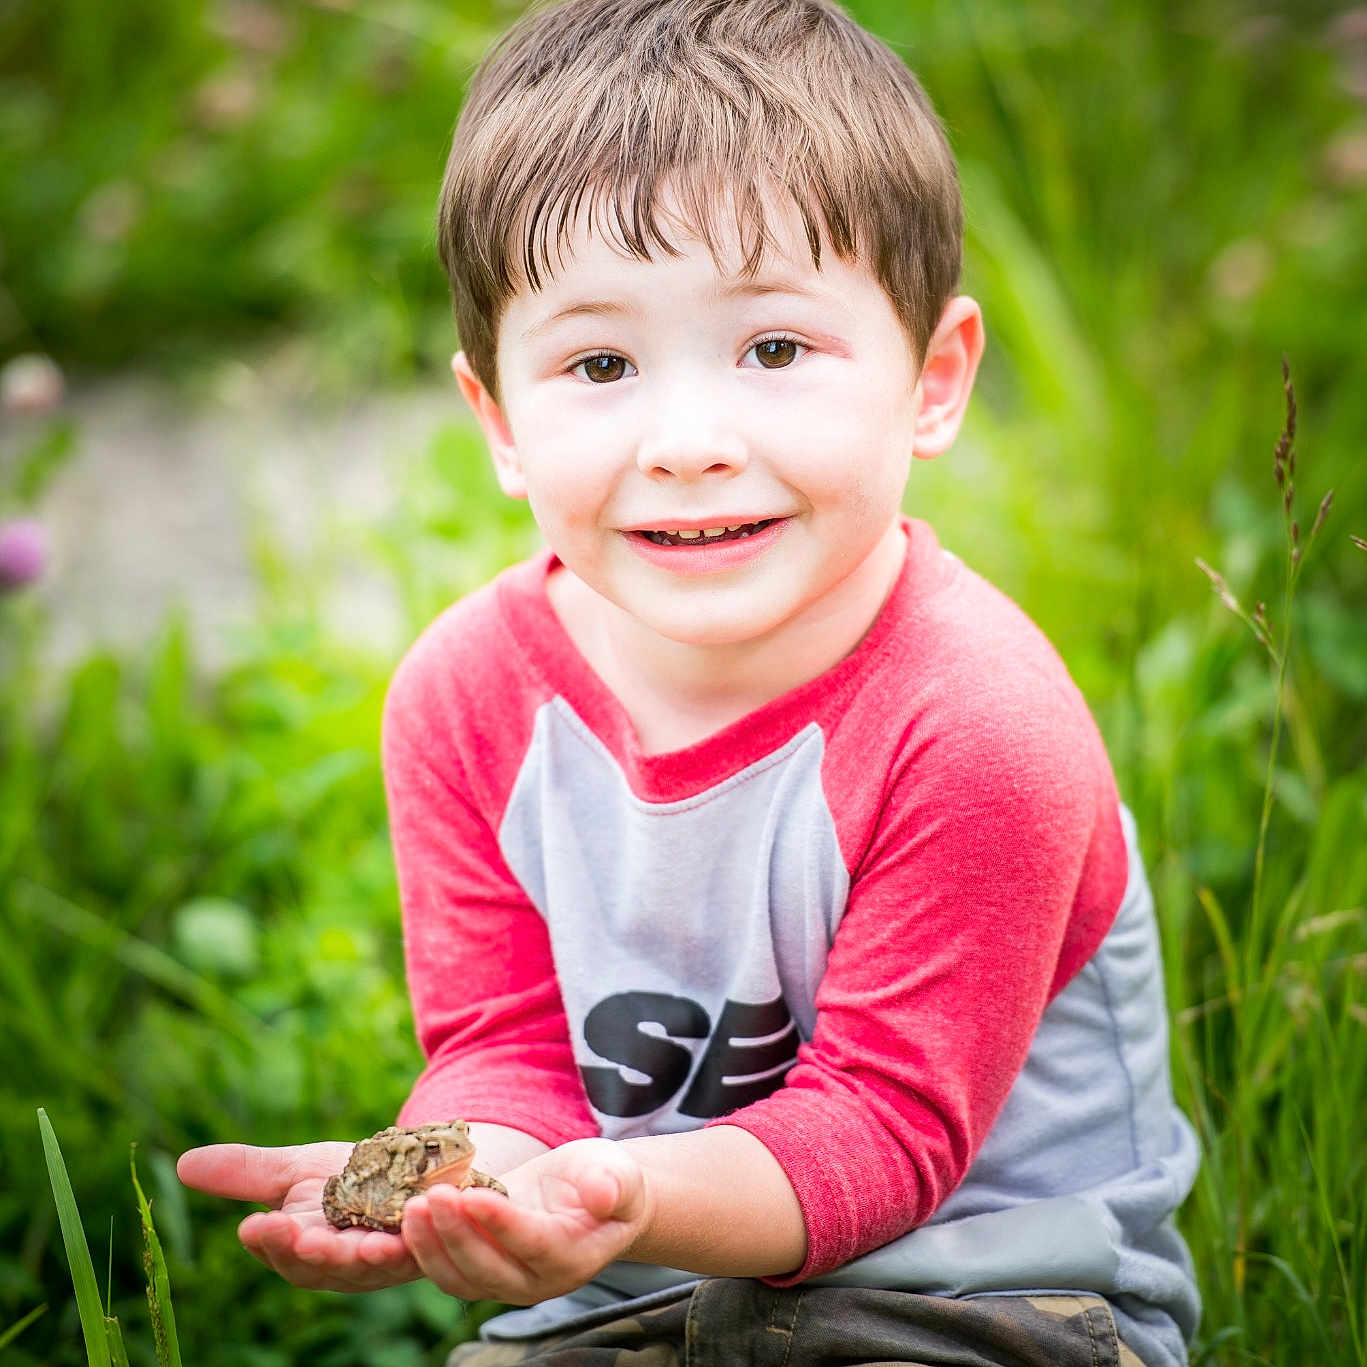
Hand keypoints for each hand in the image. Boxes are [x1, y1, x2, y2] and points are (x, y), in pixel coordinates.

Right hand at [177, 1142, 421, 1291]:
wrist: (414, 1169)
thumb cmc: (350, 1176)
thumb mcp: (298, 1169)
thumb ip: (247, 1173)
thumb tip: (183, 1163)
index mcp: (303, 1246)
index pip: (279, 1250)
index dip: (269, 1242)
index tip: (253, 1225)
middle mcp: (339, 1261)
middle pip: (320, 1265)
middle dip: (309, 1252)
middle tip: (298, 1236)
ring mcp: (381, 1260)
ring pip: (368, 1264)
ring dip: (363, 1255)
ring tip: (363, 1243)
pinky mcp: (421, 1247)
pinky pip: (418, 1249)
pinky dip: (414, 1237)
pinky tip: (412, 1218)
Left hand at [401, 1137, 645, 1304]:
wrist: (591, 1198)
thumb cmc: (607, 1181)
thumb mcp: (620, 1174)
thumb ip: (614, 1185)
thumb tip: (604, 1195)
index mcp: (574, 1257)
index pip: (532, 1244)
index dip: (500, 1223)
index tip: (470, 1195)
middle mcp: (537, 1281)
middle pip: (488, 1269)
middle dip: (456, 1234)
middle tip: (431, 1195)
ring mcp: (505, 1281)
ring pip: (460, 1278)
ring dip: (431, 1246)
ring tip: (412, 1207)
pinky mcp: (480, 1271)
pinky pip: (445, 1270)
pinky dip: (422, 1249)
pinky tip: (407, 1217)